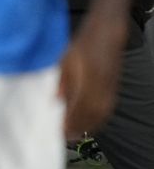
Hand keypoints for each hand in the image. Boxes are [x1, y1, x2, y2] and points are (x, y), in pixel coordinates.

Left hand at [59, 17, 126, 138]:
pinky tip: (87, 123)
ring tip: (72, 133)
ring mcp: (111, 89)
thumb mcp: (66, 60)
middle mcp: (103, 87)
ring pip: (100, 115)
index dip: (69, 122)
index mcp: (89, 79)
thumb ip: (61, 81)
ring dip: (87, 126)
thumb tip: (54, 101)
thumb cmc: (84, 42)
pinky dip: (96, 119)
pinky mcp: (114, 89)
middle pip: (91, 116)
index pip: (79, 108)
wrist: (108, 31)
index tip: (57, 130)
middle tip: (63, 136)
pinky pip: (106, 110)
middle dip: (77, 127)